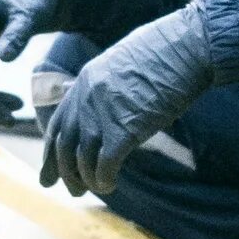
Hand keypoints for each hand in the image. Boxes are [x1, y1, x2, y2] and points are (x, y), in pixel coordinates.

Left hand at [38, 5, 214, 197]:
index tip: (50, 171)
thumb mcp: (124, 64)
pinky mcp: (124, 130)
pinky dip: (104, 179)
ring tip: (97, 189)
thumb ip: (107, 86)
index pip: (58, 123)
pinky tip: (109, 185)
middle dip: (64, 172)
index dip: (51, 151)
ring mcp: (103, 114)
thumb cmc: (166, 54)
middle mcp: (87, 98)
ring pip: (81, 159)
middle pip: (64, 145)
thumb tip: (105, 106)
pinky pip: (104, 165)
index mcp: (85, 81)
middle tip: (73, 191)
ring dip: (86, 180)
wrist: (187, 47)